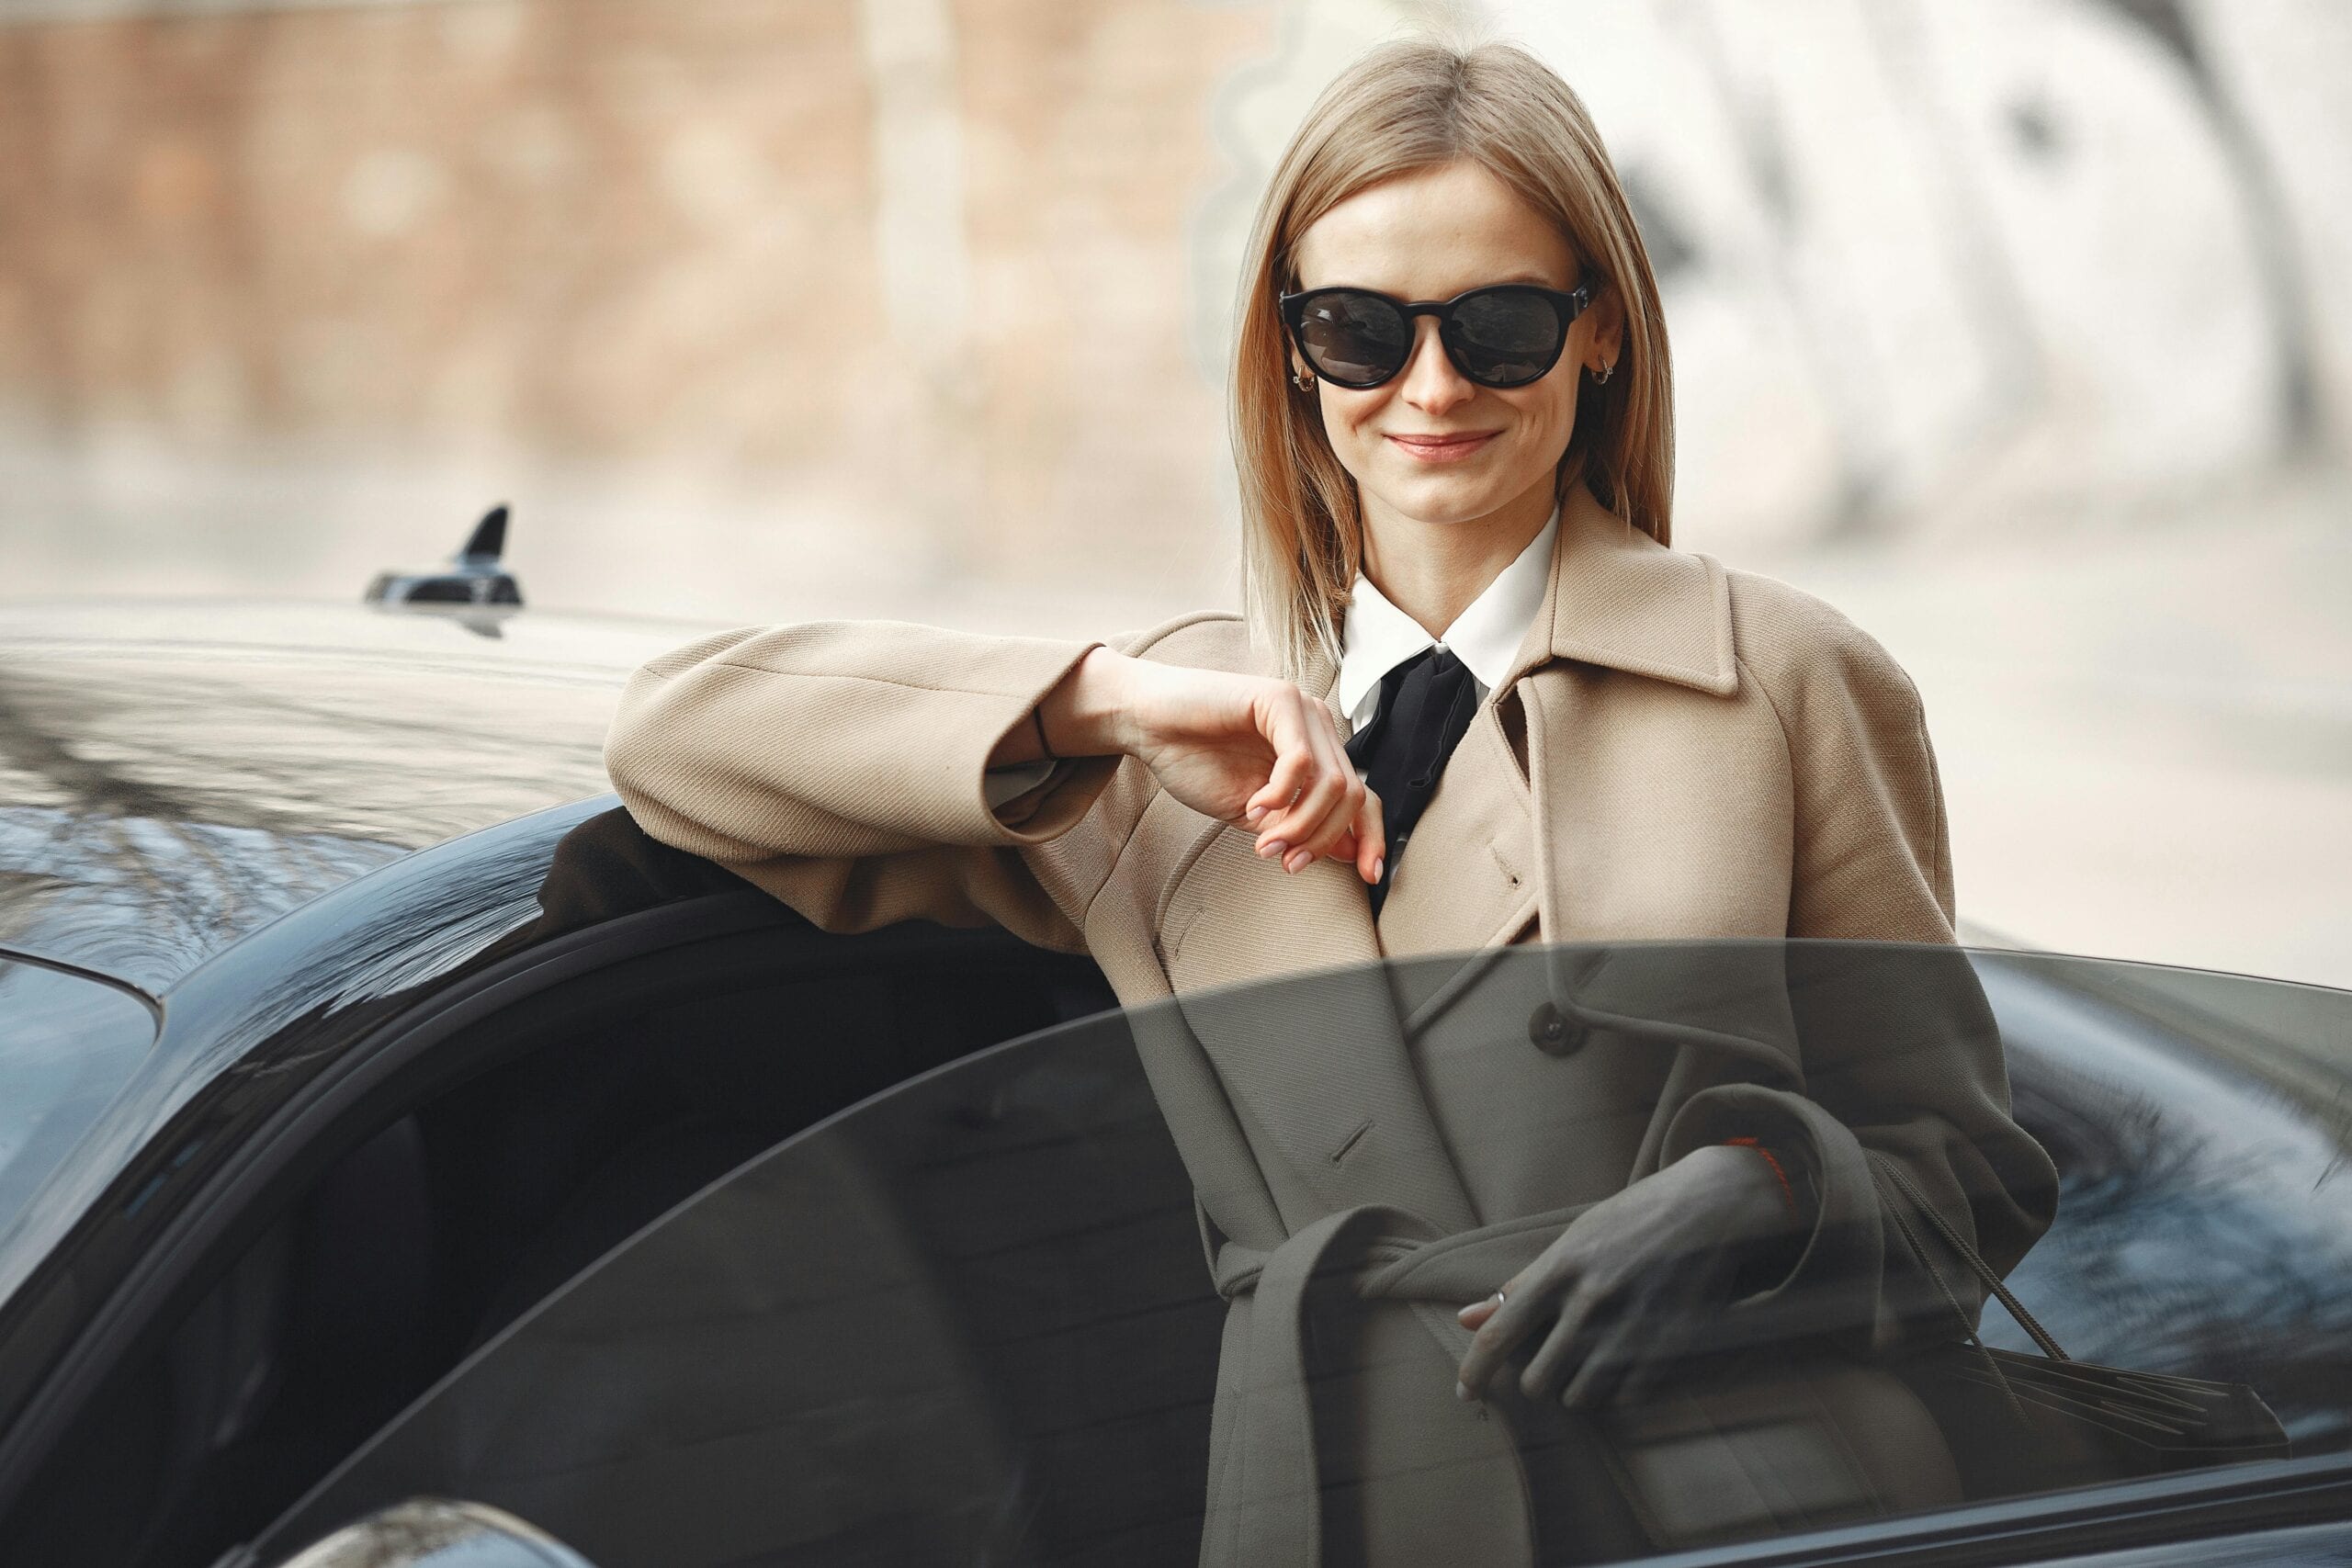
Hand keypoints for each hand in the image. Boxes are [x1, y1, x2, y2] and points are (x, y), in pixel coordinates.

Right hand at [1040, 647, 1384, 882]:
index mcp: (1318, 753)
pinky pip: (1301, 761)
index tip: (1368, 876)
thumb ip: (1298, 826)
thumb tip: (1349, 855)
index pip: (1365, 797)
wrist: (1147, 724)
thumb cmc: (1194, 761)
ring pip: (1333, 783)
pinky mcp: (1280, 699)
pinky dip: (1280, 795)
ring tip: (1263, 842)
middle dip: (1322, 840)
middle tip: (1284, 861)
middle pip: (1353, 796)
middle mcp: (1319, 729)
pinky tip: (1253, 807)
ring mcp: (1303, 710)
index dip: (1373, 837)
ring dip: (1300, 824)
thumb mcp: (1256, 813)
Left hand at [1454, 1145, 1795, 1408]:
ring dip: (1577, 1390)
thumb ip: (1520, 1285)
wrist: (1710, 1206)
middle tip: (1552, 1365)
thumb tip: (1466, 1318)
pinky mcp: (1671, 1342)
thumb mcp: (1573, 1240)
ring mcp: (1632, 1323)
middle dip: (1539, 1381)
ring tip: (1589, 1365)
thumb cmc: (1632, 1220)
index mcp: (1560, 1267)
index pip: (1500, 1334)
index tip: (1465, 1394)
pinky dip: (1619, 1392)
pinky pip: (1627, 1396)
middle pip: (1537, 1379)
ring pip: (1579, 1395)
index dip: (1475, 1371)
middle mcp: (1591, 1298)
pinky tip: (1623, 1370)